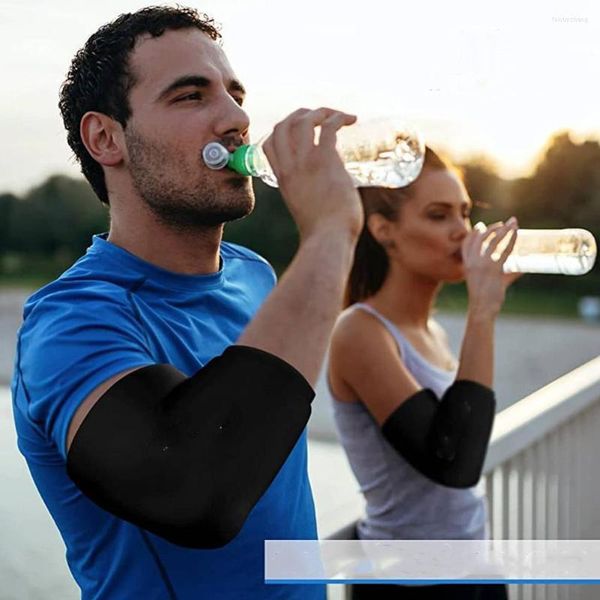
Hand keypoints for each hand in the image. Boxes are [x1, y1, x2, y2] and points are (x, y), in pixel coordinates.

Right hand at [262, 107, 363, 241]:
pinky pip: (328, 126)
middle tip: (322, 118)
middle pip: (283, 125)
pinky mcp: (325, 161)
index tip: (302, 131)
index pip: (269, 143)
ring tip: (340, 116)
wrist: (328, 240)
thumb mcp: (307, 209)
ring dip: (322, 111)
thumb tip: (334, 192)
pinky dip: (340, 117)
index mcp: (283, 179)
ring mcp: (306, 162)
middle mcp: (290, 167)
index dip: (282, 130)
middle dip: (301, 114)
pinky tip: (351, 119)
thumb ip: (312, 195)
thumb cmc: (324, 232)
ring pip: (303, 120)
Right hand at [462, 217, 520, 316]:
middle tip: (504, 223)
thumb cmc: (485, 298)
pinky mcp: (494, 269)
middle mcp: (473, 262)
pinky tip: (517, 234)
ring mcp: (483, 265)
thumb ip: (504, 273)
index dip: (473, 233)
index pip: (467, 243)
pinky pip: (505, 251)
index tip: (481, 226)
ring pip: (494, 241)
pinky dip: (512, 240)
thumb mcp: (489, 282)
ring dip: (504, 229)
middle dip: (493, 227)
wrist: (482, 308)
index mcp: (467, 264)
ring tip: (513, 223)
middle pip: (481, 238)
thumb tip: (521, 268)